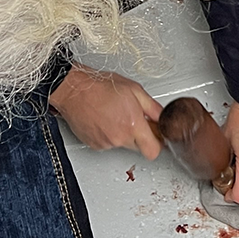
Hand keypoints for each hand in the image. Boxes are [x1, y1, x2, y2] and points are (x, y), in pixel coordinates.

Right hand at [49, 63, 163, 159]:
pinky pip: (109, 144)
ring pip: (123, 144)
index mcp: (133, 124)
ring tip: (115, 114)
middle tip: (135, 118)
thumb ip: (153, 108)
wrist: (75, 91)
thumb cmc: (102, 86)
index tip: (157, 136)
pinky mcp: (94, 145)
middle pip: (139, 147)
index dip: (158, 144)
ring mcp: (106, 143)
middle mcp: (119, 138)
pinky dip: (109, 134)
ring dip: (123, 133)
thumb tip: (163, 118)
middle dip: (141, 135)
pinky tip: (105, 119)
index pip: (153, 151)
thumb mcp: (135, 90)